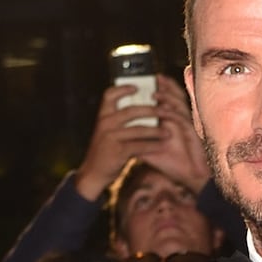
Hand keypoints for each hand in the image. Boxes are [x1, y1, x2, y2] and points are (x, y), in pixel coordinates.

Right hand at [72, 84, 174, 200]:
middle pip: (131, 110)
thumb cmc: (104, 151)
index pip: (109, 95)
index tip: (137, 87)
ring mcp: (111, 137)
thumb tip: (140, 108)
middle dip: (152, 110)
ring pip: (139, 129)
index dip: (123, 89)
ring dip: (156, 131)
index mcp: (102, 116)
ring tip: (168, 132)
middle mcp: (105, 124)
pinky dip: (153, 146)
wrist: (93, 174)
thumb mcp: (105, 132)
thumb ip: (117, 121)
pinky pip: (140, 146)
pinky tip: (162, 146)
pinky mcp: (118, 151)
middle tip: (166, 111)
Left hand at [145, 77, 212, 193]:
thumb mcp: (151, 150)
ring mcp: (187, 126)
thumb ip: (138, 142)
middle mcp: (181, 121)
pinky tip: (163, 109)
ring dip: (168, 97)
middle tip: (156, 77)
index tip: (150, 81)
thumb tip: (120, 138)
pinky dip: (172, 113)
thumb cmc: (172, 163)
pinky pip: (181, 120)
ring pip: (179, 106)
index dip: (163, 88)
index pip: (168, 100)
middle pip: (176, 97)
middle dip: (167, 86)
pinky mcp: (192, 134)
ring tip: (155, 92)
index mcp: (173, 122)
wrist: (188, 176)